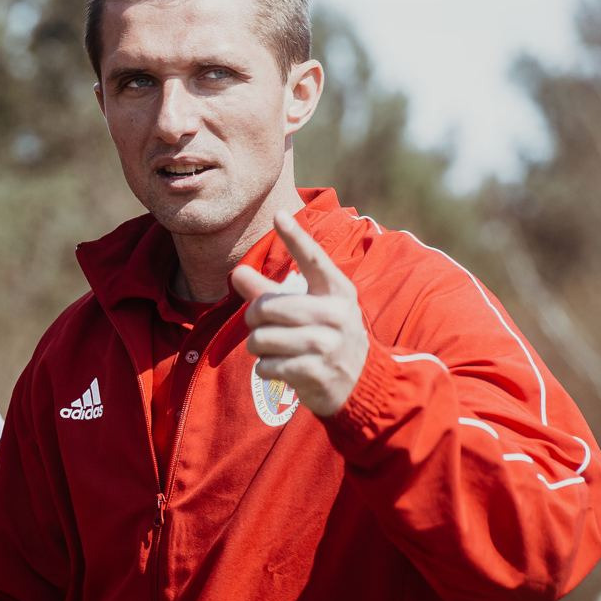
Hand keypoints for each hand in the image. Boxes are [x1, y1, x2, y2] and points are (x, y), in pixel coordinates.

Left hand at [230, 210, 368, 416]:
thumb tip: (237, 272)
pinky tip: (283, 369)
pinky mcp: (316, 372)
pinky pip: (266, 366)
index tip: (278, 215)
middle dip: (254, 319)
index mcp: (337, 291)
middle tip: (261, 326)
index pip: (313, 259)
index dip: (295, 237)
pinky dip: (266, 369)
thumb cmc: (329, 337)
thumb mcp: (310, 309)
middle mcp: (335, 314)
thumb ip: (271, 292)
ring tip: (275, 350)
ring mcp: (327, 344)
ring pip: (261, 338)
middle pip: (267, 307)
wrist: (364, 385)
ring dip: (258, 347)